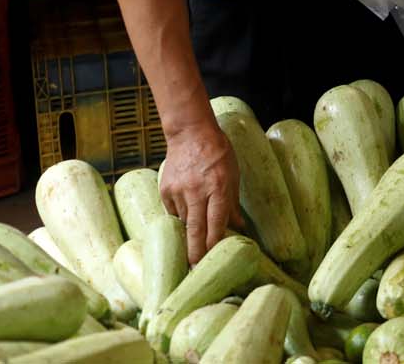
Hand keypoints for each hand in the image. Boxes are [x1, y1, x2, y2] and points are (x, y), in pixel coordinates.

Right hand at [159, 120, 242, 263]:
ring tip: (193, 241)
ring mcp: (178, 191)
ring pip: (184, 221)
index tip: (213, 260)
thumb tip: (238, 227)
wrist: (190, 133)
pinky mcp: (165, 190)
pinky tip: (185, 211)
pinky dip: (180, 216)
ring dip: (190, 231)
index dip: (214, 243)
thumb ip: (233, 204)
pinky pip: (172, 211)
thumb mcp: (233, 175)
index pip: (216, 222)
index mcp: (218, 187)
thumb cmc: (218, 154)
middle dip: (196, 253)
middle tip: (194, 270)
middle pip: (195, 229)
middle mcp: (197, 191)